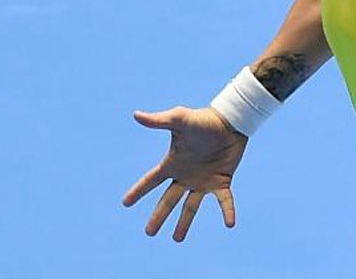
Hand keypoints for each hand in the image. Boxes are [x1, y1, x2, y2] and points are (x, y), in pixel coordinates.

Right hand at [122, 106, 248, 240]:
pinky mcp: (222, 181)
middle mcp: (186, 175)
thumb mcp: (179, 120)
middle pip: (168, 200)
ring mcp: (203, 180)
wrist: (231, 121)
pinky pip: (224, 200)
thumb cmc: (203, 119)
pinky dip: (228, 211)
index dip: (138, 191)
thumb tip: (136, 115)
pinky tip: (230, 224)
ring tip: (177, 240)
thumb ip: (159, 120)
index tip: (125, 203)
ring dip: (185, 223)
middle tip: (149, 233)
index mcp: (173, 163)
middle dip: (158, 216)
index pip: (151, 180)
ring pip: (191, 206)